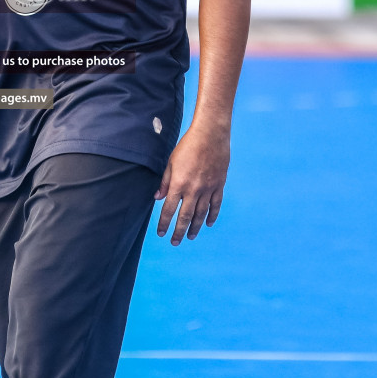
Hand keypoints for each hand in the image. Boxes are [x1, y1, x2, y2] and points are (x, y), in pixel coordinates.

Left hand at [155, 127, 229, 244]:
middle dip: (178, 231)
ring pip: (200, 214)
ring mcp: (208, 188)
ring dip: (194, 227)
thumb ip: (165, 182)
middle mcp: (193, 189)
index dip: (164, 223)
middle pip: (184, 216)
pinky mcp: (219, 185)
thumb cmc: (188, 146)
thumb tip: (157, 198)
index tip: (160, 233)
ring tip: (190, 236)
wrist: (211, 135)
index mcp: (179, 184)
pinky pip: (215, 205)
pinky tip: (208, 224)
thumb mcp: (171, 162)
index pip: (169, 209)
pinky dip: (212, 216)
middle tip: (174, 242)